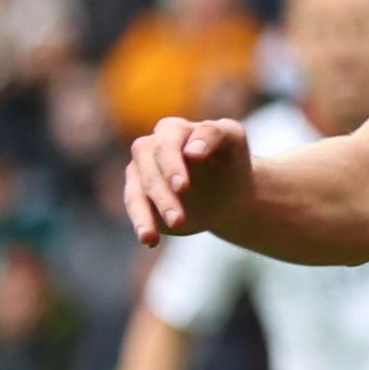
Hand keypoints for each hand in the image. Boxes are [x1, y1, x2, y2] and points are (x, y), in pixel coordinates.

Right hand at [121, 114, 250, 250]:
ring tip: (155, 236)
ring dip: (145, 214)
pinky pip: (135, 209)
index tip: (182, 187)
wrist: (227, 189)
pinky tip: (149, 240)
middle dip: (162, 194)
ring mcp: (141, 172)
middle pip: (149, 168)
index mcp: (172, 130)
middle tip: (177, 219)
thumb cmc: (230, 158)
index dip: (172, 164)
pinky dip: (141, 223)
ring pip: (136, 191)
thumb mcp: (234, 139)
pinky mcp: (138, 196)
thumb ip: (214, 135)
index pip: (167, 142)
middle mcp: (150, 147)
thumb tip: (191, 150)